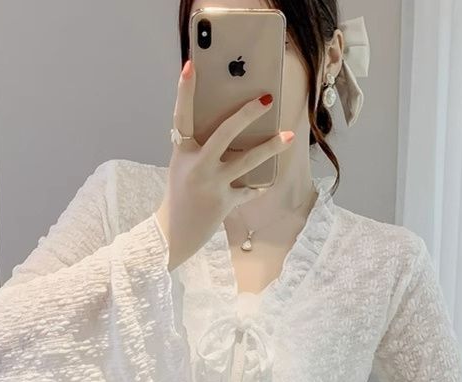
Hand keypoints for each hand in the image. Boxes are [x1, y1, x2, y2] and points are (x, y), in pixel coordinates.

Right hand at [155, 59, 294, 270]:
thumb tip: (231, 129)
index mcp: (182, 153)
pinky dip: (257, 187)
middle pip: (224, 134)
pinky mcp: (225, 203)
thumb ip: (200, 149)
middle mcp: (197, 167)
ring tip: (288, 137)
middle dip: (246, 115)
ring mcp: (212, 186)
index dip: (185, 91)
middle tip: (267, 99)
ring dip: (269, 149)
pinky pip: (249, 190)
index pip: (182, 116)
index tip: (191, 66)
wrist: (173, 234)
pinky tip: (267, 182)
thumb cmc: (180, 196)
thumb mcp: (184, 168)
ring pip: (246, 162)